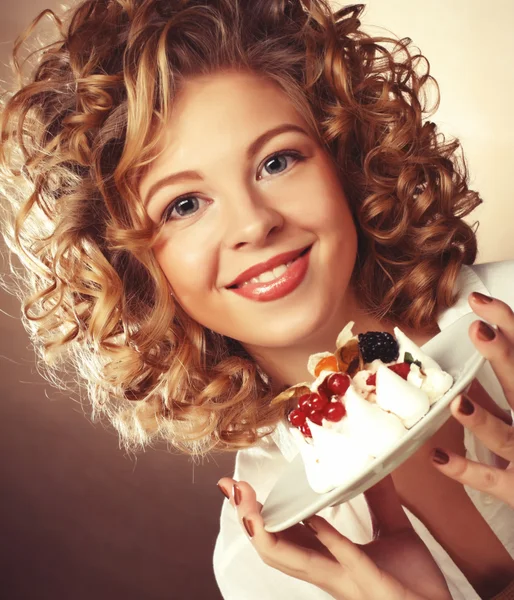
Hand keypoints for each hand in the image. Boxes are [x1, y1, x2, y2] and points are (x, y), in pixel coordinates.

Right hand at [217, 475, 451, 599]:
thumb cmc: (414, 581)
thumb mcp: (393, 529)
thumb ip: (378, 499)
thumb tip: (369, 462)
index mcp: (328, 558)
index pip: (282, 535)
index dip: (255, 513)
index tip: (234, 488)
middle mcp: (329, 572)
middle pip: (275, 549)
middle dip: (248, 520)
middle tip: (232, 490)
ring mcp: (347, 582)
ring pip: (295, 562)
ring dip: (269, 532)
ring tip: (251, 505)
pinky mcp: (374, 587)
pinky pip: (346, 562)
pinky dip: (327, 539)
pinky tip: (315, 519)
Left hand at [431, 291, 513, 506]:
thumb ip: (509, 378)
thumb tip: (488, 340)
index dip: (507, 326)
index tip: (479, 301)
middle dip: (502, 357)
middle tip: (480, 329)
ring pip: (504, 437)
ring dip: (482, 421)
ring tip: (458, 403)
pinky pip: (492, 481)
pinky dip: (465, 471)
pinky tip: (437, 458)